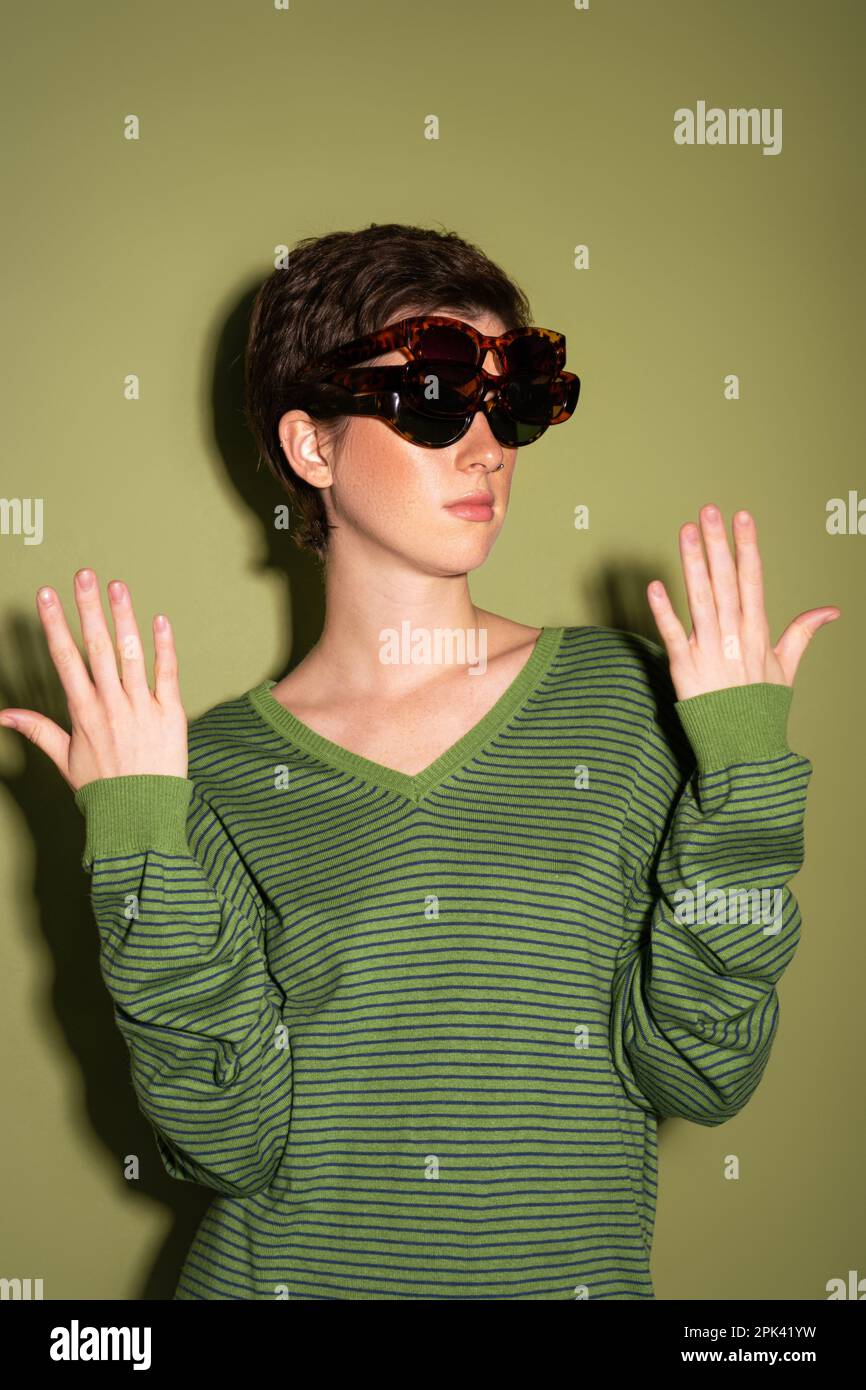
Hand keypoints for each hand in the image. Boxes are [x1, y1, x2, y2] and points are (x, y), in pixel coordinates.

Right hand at [0, 569, 187, 790]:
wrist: (141, 815)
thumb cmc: (104, 788)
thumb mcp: (64, 759)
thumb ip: (37, 729)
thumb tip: (2, 714)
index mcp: (83, 712)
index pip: (65, 659)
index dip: (55, 625)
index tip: (47, 595)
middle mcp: (110, 704)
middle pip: (97, 647)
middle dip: (88, 608)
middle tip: (84, 574)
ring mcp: (141, 707)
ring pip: (130, 654)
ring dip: (124, 617)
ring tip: (117, 586)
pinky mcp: (171, 714)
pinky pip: (167, 673)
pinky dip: (164, 646)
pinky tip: (160, 619)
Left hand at [646, 506, 839, 701]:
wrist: (743, 746)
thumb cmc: (760, 707)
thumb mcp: (786, 667)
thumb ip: (803, 632)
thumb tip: (831, 610)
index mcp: (757, 631)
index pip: (753, 579)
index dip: (747, 547)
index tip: (742, 517)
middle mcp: (734, 636)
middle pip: (726, 581)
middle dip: (718, 544)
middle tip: (709, 510)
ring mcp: (709, 650)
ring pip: (700, 599)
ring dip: (692, 564)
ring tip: (686, 531)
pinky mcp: (685, 668)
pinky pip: (672, 635)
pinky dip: (664, 612)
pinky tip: (655, 585)